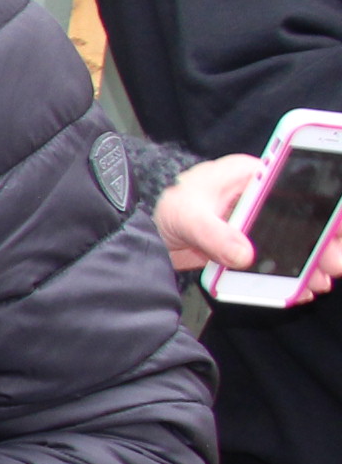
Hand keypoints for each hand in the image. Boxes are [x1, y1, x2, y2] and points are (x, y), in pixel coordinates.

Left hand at [158, 153, 341, 300]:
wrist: (141, 222)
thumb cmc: (164, 202)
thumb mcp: (188, 214)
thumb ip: (215, 234)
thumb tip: (244, 255)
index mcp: (252, 176)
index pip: (300, 186)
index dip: (323, 208)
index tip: (336, 230)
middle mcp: (259, 198)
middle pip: (301, 218)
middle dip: (322, 242)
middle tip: (334, 265)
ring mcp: (252, 223)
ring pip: (290, 241)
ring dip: (307, 262)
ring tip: (318, 283)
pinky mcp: (242, 244)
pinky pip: (270, 258)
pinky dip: (284, 273)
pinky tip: (296, 288)